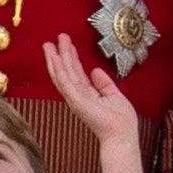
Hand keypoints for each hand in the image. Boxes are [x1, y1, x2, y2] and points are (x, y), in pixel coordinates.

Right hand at [38, 37, 142, 172]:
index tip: (67, 44)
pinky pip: (66, 82)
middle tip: (55, 39)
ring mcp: (76, 98)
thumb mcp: (114, 95)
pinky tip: (56, 58)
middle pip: (66, 71)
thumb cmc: (121, 120)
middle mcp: (78, 95)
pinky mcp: (76, 101)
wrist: (122, 134)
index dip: (71, 57)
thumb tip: (95, 70)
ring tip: (49, 44)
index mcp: (87, 94)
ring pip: (62, 75)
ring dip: (55, 59)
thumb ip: (104, 83)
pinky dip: (60, 69)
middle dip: (61, 54)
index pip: (76, 72)